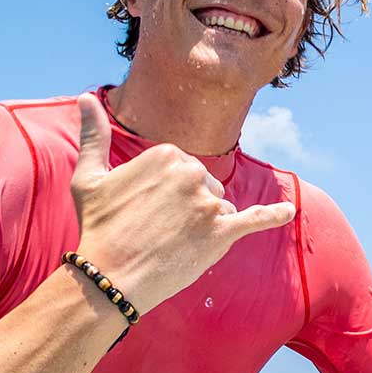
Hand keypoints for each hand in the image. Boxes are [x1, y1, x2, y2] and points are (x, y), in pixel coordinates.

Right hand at [68, 94, 295, 311]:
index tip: (146, 211)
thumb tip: (83, 97)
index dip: (168, 195)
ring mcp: (210, 202)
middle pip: (206, 187)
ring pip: (220, 209)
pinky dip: (273, 216)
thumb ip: (93, 135)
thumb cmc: (98, 227)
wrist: (109, 275)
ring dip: (205, 226)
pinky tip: (288, 212)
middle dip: (189, 208)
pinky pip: (255, 219)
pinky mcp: (223, 232)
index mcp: (166, 154)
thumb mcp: (90, 176)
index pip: (184, 170)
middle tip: (157, 230)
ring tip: (173, 242)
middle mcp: (192, 172)